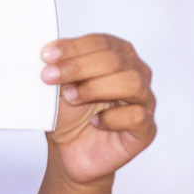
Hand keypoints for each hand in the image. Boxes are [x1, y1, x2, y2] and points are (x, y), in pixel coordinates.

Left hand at [39, 33, 156, 184]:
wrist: (70, 151)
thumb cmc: (69, 115)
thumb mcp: (59, 86)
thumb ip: (60, 67)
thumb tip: (48, 51)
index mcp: (118, 56)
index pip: (102, 42)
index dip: (74, 47)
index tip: (47, 54)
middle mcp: (136, 74)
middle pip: (116, 60)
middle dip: (79, 66)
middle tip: (50, 76)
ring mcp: (144, 101)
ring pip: (132, 82)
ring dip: (95, 88)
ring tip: (71, 97)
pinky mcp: (146, 129)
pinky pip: (136, 116)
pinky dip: (111, 117)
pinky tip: (95, 122)